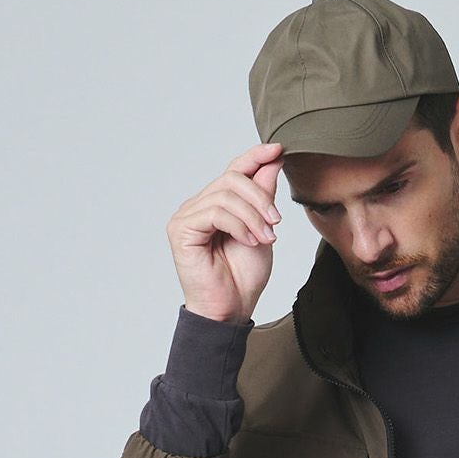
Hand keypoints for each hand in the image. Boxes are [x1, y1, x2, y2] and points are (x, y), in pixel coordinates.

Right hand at [166, 142, 284, 323]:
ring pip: (225, 195)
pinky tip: (249, 241)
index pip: (234, 170)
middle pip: (232, 179)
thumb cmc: (243, 276)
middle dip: (260, 197)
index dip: (254, 157)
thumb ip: (263, 196)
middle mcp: (198, 205)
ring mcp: (187, 216)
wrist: (231, 308)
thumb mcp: (263, 229)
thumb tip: (273, 160)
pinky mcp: (181, 229)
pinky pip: (215, 212)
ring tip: (266, 238)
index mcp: (216, 204)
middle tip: (277, 222)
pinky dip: (238, 225)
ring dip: (253, 216)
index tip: (278, 149)